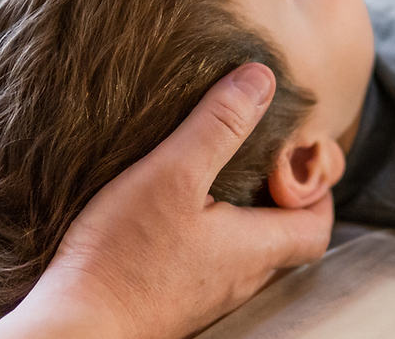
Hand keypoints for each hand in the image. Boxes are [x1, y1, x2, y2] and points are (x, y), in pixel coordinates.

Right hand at [0, 63, 333, 338]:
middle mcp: (241, 278)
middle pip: (286, 238)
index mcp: (255, 248)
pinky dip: (209, 232)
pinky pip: (210, 263)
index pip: (318, 225)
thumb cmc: (123, 255)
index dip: (318, 190)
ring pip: (248, 251)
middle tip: (256, 158)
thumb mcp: (173, 173)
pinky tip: (173, 212)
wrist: (76, 326)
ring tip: (213, 175)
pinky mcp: (175, 299)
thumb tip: (262, 80)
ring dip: (243, 213)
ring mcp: (208, 294)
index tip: (293, 156)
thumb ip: (219, 126)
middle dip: (281, 197)